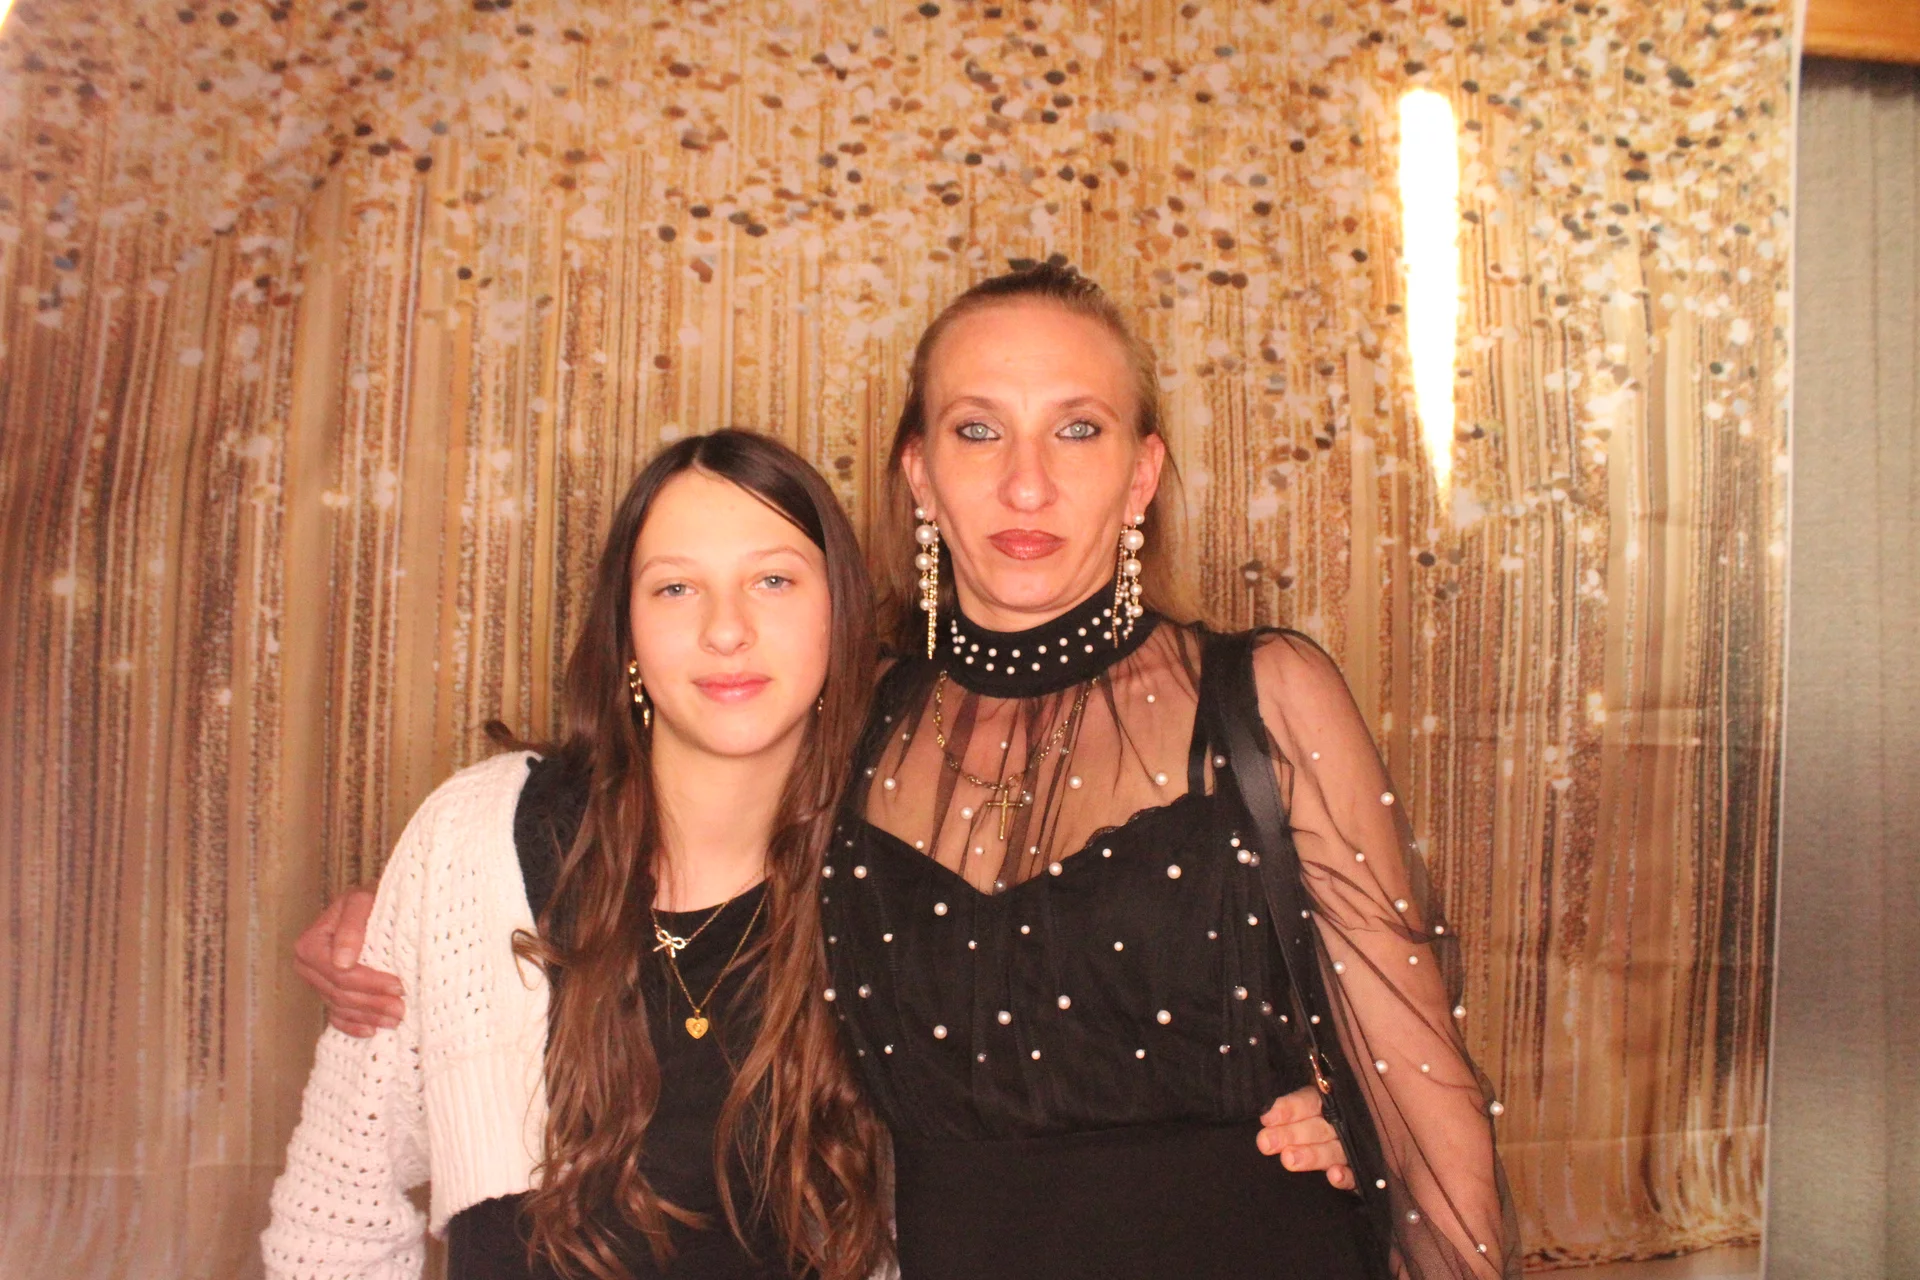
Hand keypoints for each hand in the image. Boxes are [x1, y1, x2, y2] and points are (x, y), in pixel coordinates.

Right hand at [292, 887, 403, 1035]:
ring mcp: (316, 982)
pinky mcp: (326, 992)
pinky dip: (353, 1025)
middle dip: (372, 1003)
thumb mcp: (362, 901)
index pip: (340, 974)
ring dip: (368, 1016)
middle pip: (340, 993)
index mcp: (310, 945)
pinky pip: (336, 1016)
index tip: (398, 985)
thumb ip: (352, 927)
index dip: (369, 982)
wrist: (373, 905)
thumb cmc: (371, 900)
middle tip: (402, 1009)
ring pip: (341, 1006)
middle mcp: (307, 966)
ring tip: (396, 1019)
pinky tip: (372, 1031)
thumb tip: (342, 962)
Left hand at [1258, 1087, 1353, 1189]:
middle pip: (1317, 1128)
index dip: (1288, 1109)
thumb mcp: (1299, 1107)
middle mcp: (1339, 1125)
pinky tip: (1333, 1176)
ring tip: (1288, 1160)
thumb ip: (1284, 1110)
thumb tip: (1264, 1114)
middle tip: (1266, 1143)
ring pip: (1334, 1150)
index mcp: (1324, 1103)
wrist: (1361, 1148)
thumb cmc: (1307, 1124)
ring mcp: (1351, 1149)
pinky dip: (1345, 1177)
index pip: (1308, 1102)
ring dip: (1312, 1155)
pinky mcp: (1360, 1174)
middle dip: (1291, 1135)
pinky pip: (1355, 1176)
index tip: (1266, 1119)